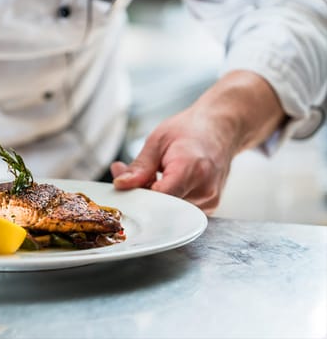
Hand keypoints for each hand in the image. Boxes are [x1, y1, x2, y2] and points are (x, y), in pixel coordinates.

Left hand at [111, 70, 285, 214]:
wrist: (221, 128)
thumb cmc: (191, 130)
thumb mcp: (158, 140)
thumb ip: (139, 167)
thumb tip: (121, 184)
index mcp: (191, 169)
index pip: (159, 197)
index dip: (138, 196)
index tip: (126, 187)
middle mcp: (204, 189)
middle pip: (163, 208)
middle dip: (142, 196)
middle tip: (131, 179)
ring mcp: (209, 201)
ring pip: (170, 212)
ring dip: (153, 199)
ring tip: (151, 176)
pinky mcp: (209, 206)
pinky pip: (180, 211)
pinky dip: (167, 200)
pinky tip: (164, 184)